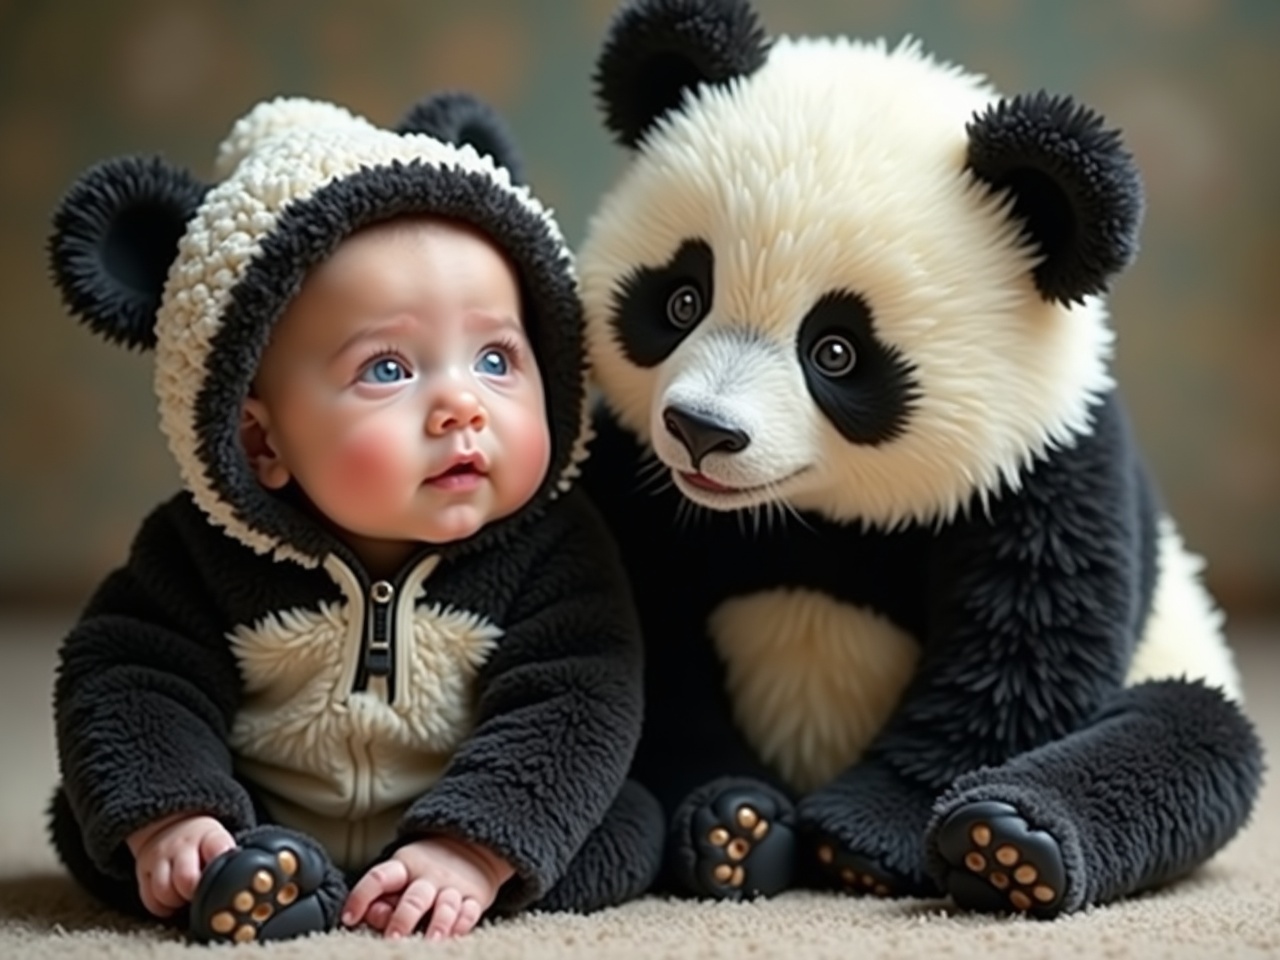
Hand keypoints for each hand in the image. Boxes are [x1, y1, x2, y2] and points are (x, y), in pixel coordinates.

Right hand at [126, 813, 235, 918]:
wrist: (170, 823)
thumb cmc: (202, 842)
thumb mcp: (220, 841)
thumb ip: (229, 858)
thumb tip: (250, 880)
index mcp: (209, 837)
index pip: (219, 850)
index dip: (222, 870)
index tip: (226, 883)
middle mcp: (182, 846)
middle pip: (186, 878)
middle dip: (195, 894)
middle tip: (202, 897)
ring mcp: (160, 857)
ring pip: (164, 891)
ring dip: (176, 902)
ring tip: (185, 898)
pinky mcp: (142, 870)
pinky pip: (149, 898)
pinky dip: (161, 906)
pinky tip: (171, 902)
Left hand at [342, 835, 514, 938]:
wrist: (472, 845)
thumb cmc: (425, 869)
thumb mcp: (401, 872)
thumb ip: (382, 896)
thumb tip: (365, 918)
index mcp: (403, 867)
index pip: (379, 878)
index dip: (361, 896)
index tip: (348, 918)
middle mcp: (428, 877)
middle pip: (414, 898)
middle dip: (403, 919)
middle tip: (393, 938)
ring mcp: (453, 887)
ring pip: (446, 905)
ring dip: (438, 925)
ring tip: (431, 942)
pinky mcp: (475, 897)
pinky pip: (470, 911)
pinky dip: (463, 924)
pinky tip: (455, 936)